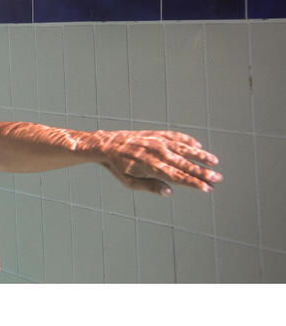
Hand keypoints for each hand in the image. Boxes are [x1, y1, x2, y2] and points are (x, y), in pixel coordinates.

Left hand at [81, 130, 221, 194]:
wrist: (107, 144)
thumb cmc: (118, 167)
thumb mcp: (130, 182)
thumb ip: (150, 187)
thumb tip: (169, 192)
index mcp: (151, 166)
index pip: (178, 177)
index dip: (194, 183)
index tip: (208, 188)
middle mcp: (157, 153)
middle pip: (185, 164)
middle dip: (203, 172)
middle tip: (218, 178)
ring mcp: (157, 141)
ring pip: (183, 148)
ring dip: (200, 154)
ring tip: (214, 161)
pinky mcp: (156, 134)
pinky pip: (174, 136)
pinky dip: (186, 140)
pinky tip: (197, 144)